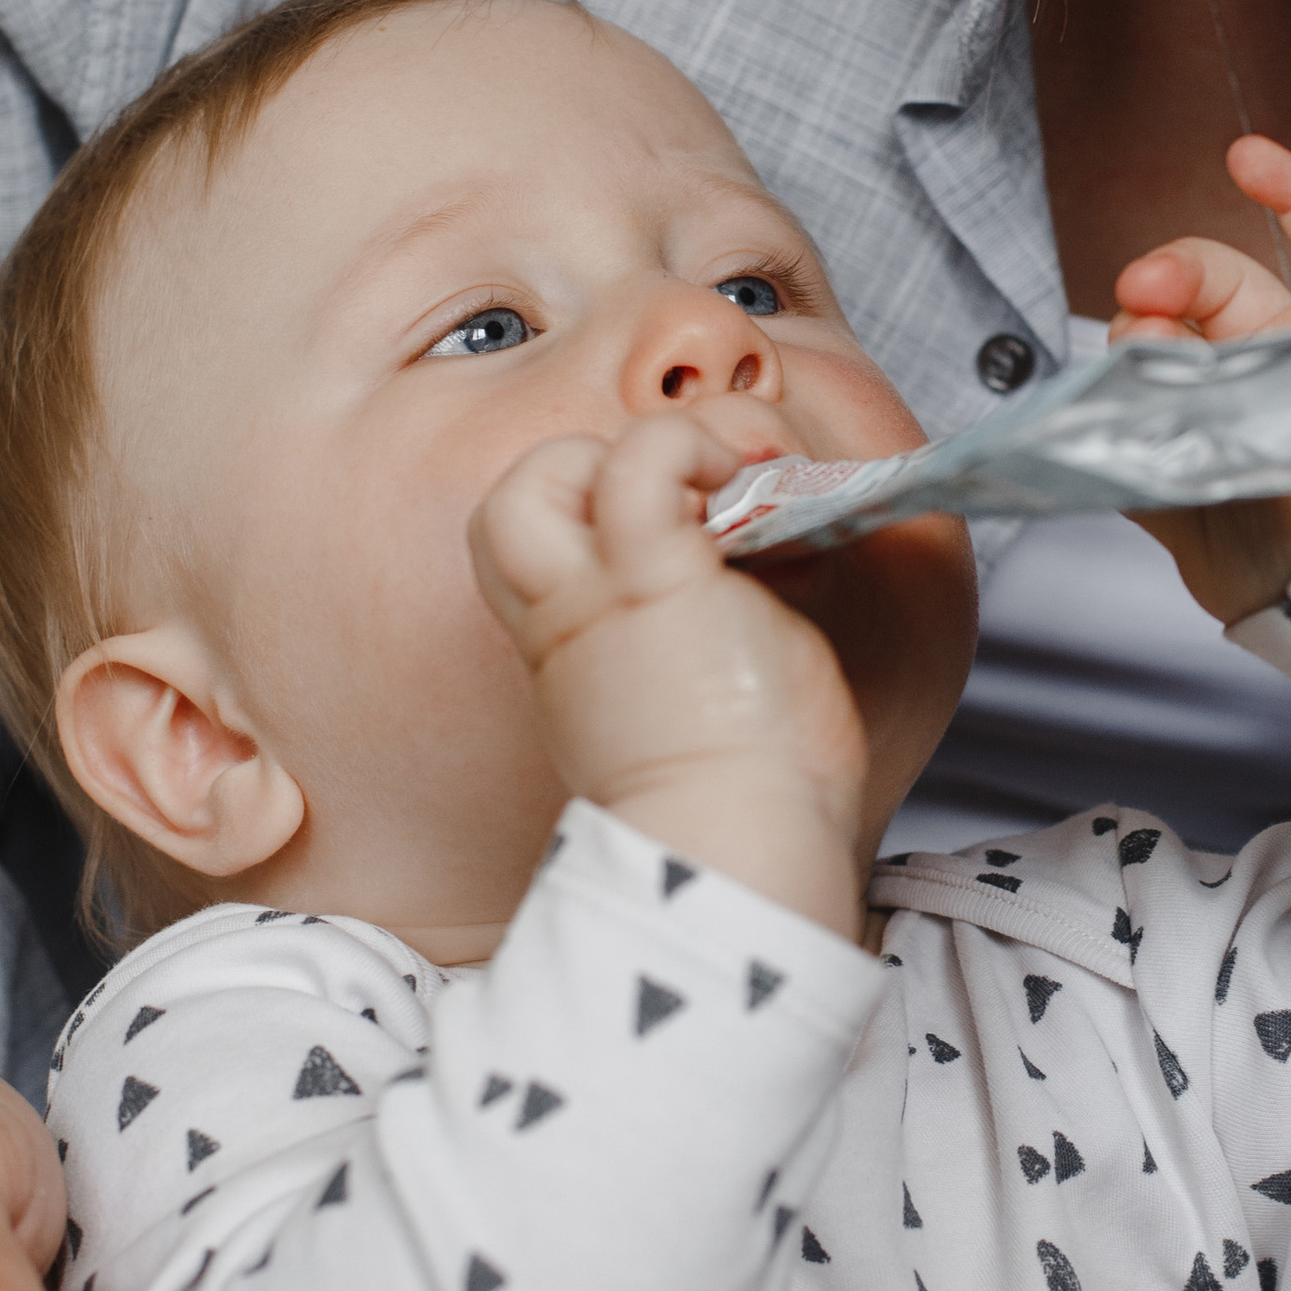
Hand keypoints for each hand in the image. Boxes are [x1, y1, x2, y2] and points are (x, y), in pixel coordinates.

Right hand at [470, 412, 870, 937]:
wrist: (742, 844)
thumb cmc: (747, 790)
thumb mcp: (714, 687)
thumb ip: (720, 615)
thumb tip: (778, 537)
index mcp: (580, 653)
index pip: (537, 551)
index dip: (600, 513)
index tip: (694, 525)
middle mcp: (567, 622)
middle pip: (512, 504)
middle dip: (602, 468)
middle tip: (703, 495)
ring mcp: (595, 596)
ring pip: (544, 469)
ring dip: (656, 445)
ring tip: (730, 475)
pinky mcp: (645, 582)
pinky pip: (642, 461)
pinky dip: (693, 445)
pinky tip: (743, 479)